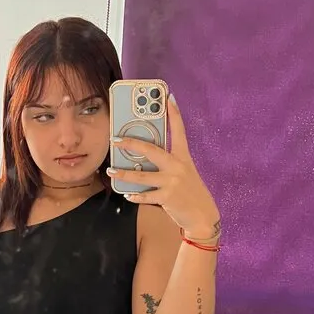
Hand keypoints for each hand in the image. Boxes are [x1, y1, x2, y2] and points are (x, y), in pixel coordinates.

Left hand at [107, 97, 219, 234]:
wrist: (203, 216)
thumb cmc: (191, 192)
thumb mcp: (185, 173)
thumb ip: (169, 163)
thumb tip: (146, 158)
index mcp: (184, 157)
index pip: (179, 130)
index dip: (174, 113)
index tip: (168, 97)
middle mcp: (178, 167)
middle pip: (151, 150)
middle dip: (131, 144)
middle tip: (115, 140)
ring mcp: (172, 182)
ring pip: (141, 176)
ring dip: (123, 173)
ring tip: (111, 171)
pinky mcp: (167, 198)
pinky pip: (145, 196)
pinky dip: (134, 196)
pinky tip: (127, 194)